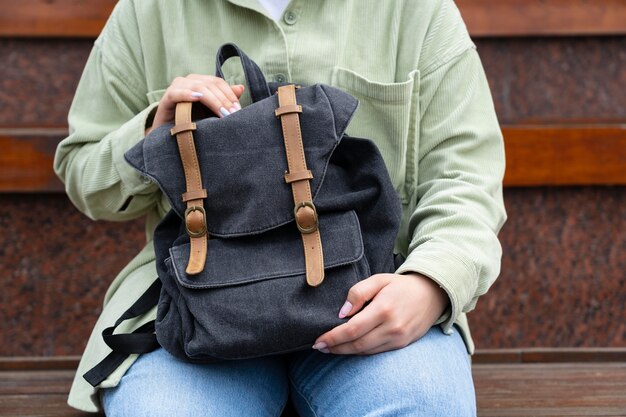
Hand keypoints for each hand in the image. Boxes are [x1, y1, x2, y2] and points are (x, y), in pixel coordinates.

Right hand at [146, 74, 244, 134]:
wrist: (169, 135)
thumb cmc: (192, 121)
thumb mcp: (211, 112)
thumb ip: (224, 100)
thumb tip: (241, 88)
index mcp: (201, 81)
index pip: (218, 82)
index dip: (229, 94)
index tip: (238, 110)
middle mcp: (189, 81)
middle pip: (210, 85)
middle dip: (223, 100)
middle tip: (232, 114)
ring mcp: (177, 87)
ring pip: (198, 88)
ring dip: (212, 100)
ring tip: (222, 112)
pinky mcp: (166, 98)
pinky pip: (176, 93)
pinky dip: (186, 94)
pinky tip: (196, 98)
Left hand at [312, 273, 448, 354]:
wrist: (432, 294)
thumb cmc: (400, 285)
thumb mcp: (378, 279)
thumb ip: (358, 292)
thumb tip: (342, 313)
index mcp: (383, 309)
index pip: (352, 329)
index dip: (332, 337)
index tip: (317, 340)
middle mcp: (392, 327)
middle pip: (357, 344)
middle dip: (335, 348)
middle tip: (318, 347)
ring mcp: (398, 339)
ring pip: (365, 351)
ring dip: (345, 352)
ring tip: (329, 348)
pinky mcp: (402, 345)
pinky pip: (376, 352)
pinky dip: (360, 351)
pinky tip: (349, 347)